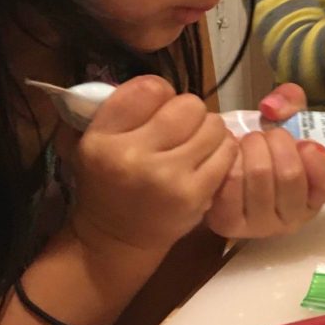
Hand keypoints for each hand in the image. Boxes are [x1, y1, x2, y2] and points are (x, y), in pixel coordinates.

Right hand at [69, 76, 237, 255]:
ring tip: (195, 145)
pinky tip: (208, 160)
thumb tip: (164, 85)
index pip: (150, 88)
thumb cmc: (109, 182)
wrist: (116, 239)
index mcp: (103, 138)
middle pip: (189, 104)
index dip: (161, 94)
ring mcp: (167, 176)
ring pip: (213, 125)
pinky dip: (223, 150)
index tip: (157, 110)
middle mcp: (133, 155)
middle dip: (189, 113)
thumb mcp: (98, 141)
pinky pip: (227, 151)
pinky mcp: (195, 194)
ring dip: (209, 131)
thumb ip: (124, 107)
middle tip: (181, 129)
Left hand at [204, 84, 324, 238]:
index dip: (318, 158)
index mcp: (314, 199)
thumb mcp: (287, 120)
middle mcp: (292, 219)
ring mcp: (260, 226)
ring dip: (252, 146)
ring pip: (260, 174)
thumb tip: (271, 108)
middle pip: (289, 173)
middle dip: (276, 141)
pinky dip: (230, 159)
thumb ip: (290, 101)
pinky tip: (231, 156)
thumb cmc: (265, 148)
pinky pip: (231, 182)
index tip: (304, 142)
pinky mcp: (228, 223)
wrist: (223, 170)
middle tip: (265, 135)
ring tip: (248, 143)